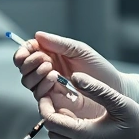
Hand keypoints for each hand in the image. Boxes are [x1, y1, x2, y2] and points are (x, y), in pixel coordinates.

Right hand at [13, 31, 130, 100]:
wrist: (114, 91)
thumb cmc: (100, 69)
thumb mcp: (80, 51)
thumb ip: (59, 44)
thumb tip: (37, 36)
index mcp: (52, 56)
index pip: (29, 52)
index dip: (24, 51)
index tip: (27, 50)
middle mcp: (47, 71)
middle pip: (24, 67)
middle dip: (29, 62)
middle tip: (45, 60)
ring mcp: (49, 87)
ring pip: (27, 81)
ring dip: (35, 73)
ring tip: (51, 70)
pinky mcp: (53, 102)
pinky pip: (38, 95)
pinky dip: (42, 85)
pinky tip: (54, 79)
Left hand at [40, 72, 138, 138]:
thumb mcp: (118, 102)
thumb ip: (95, 88)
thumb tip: (74, 76)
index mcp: (84, 136)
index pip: (51, 121)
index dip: (46, 105)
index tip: (48, 92)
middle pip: (52, 131)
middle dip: (52, 114)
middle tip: (59, 97)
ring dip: (60, 126)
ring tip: (71, 109)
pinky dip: (68, 137)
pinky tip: (81, 123)